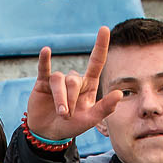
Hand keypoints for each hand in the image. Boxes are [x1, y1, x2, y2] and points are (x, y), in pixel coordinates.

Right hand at [25, 27, 123, 143]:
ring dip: (60, 98)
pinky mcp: (42, 83)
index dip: (100, 46)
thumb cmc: (72, 126)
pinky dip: (44, 60)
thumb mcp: (90, 120)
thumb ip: (105, 108)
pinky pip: (44, 69)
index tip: (104, 29)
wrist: (49, 133)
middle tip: (68, 115)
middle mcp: (74, 80)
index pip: (96, 62)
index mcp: (89, 85)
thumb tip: (120, 93)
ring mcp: (58, 81)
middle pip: (74, 80)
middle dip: (71, 99)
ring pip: (59, 80)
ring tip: (61, 113)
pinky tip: (46, 51)